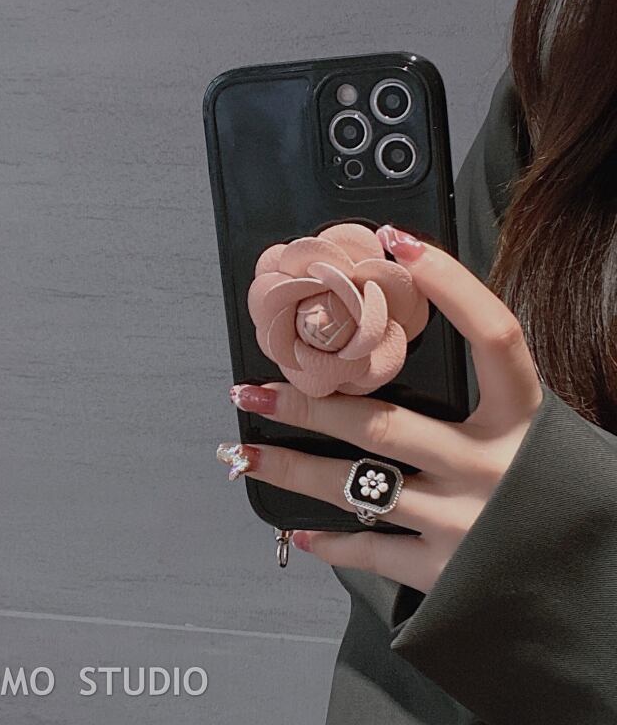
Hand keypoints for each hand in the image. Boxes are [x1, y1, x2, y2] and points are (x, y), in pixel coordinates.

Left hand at [216, 225, 543, 593]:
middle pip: (383, 424)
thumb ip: (485, 396)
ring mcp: (466, 524)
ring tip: (243, 454)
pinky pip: (373, 552)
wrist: (597, 581)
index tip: (398, 243)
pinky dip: (332, 542)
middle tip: (253, 390)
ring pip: (359, 486)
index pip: (495, 336)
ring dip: (293, 470)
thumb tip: (403, 343)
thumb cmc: (554, 491)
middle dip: (309, 405)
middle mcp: (493, 468)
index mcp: (526, 419)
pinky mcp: (447, 572)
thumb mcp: (535, 432)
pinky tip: (300, 532)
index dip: (451, 285)